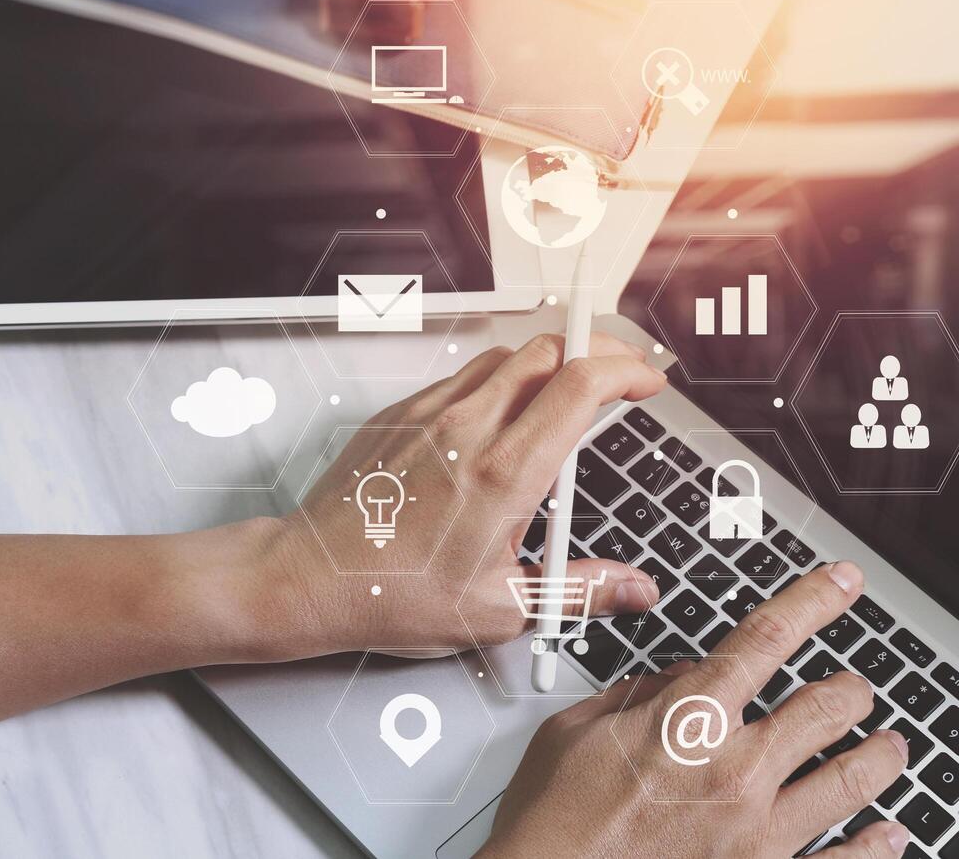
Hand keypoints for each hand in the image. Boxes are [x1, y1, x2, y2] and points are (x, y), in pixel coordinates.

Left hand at [257, 332, 668, 657]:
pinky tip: (500, 419)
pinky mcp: (398, 415)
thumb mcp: (502, 608)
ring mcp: (428, 415)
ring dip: (544, 364)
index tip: (646, 382)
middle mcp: (468, 430)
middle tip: (618, 375)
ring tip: (564, 394)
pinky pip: (458, 379)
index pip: (580, 385)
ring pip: (503, 358)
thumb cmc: (394, 596)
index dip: (625, 371)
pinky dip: (494, 384)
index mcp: (504, 474)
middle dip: (596, 351)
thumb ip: (579, 590)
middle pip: (548, 351)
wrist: (311, 578)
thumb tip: (634, 589)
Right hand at [480, 563, 910, 857]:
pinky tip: (890, 833)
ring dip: (880, 755)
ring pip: (853, 780)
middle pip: (827, 708)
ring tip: (888, 746)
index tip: (841, 582)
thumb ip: (632, 694)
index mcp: (685, 721)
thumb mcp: (573, 731)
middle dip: (852, 689)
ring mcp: (757, 831)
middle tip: (857, 687)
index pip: (766, 637)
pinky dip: (878, 844)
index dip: (813, 600)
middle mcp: (733, 770)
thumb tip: (672, 678)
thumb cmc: (553, 819)